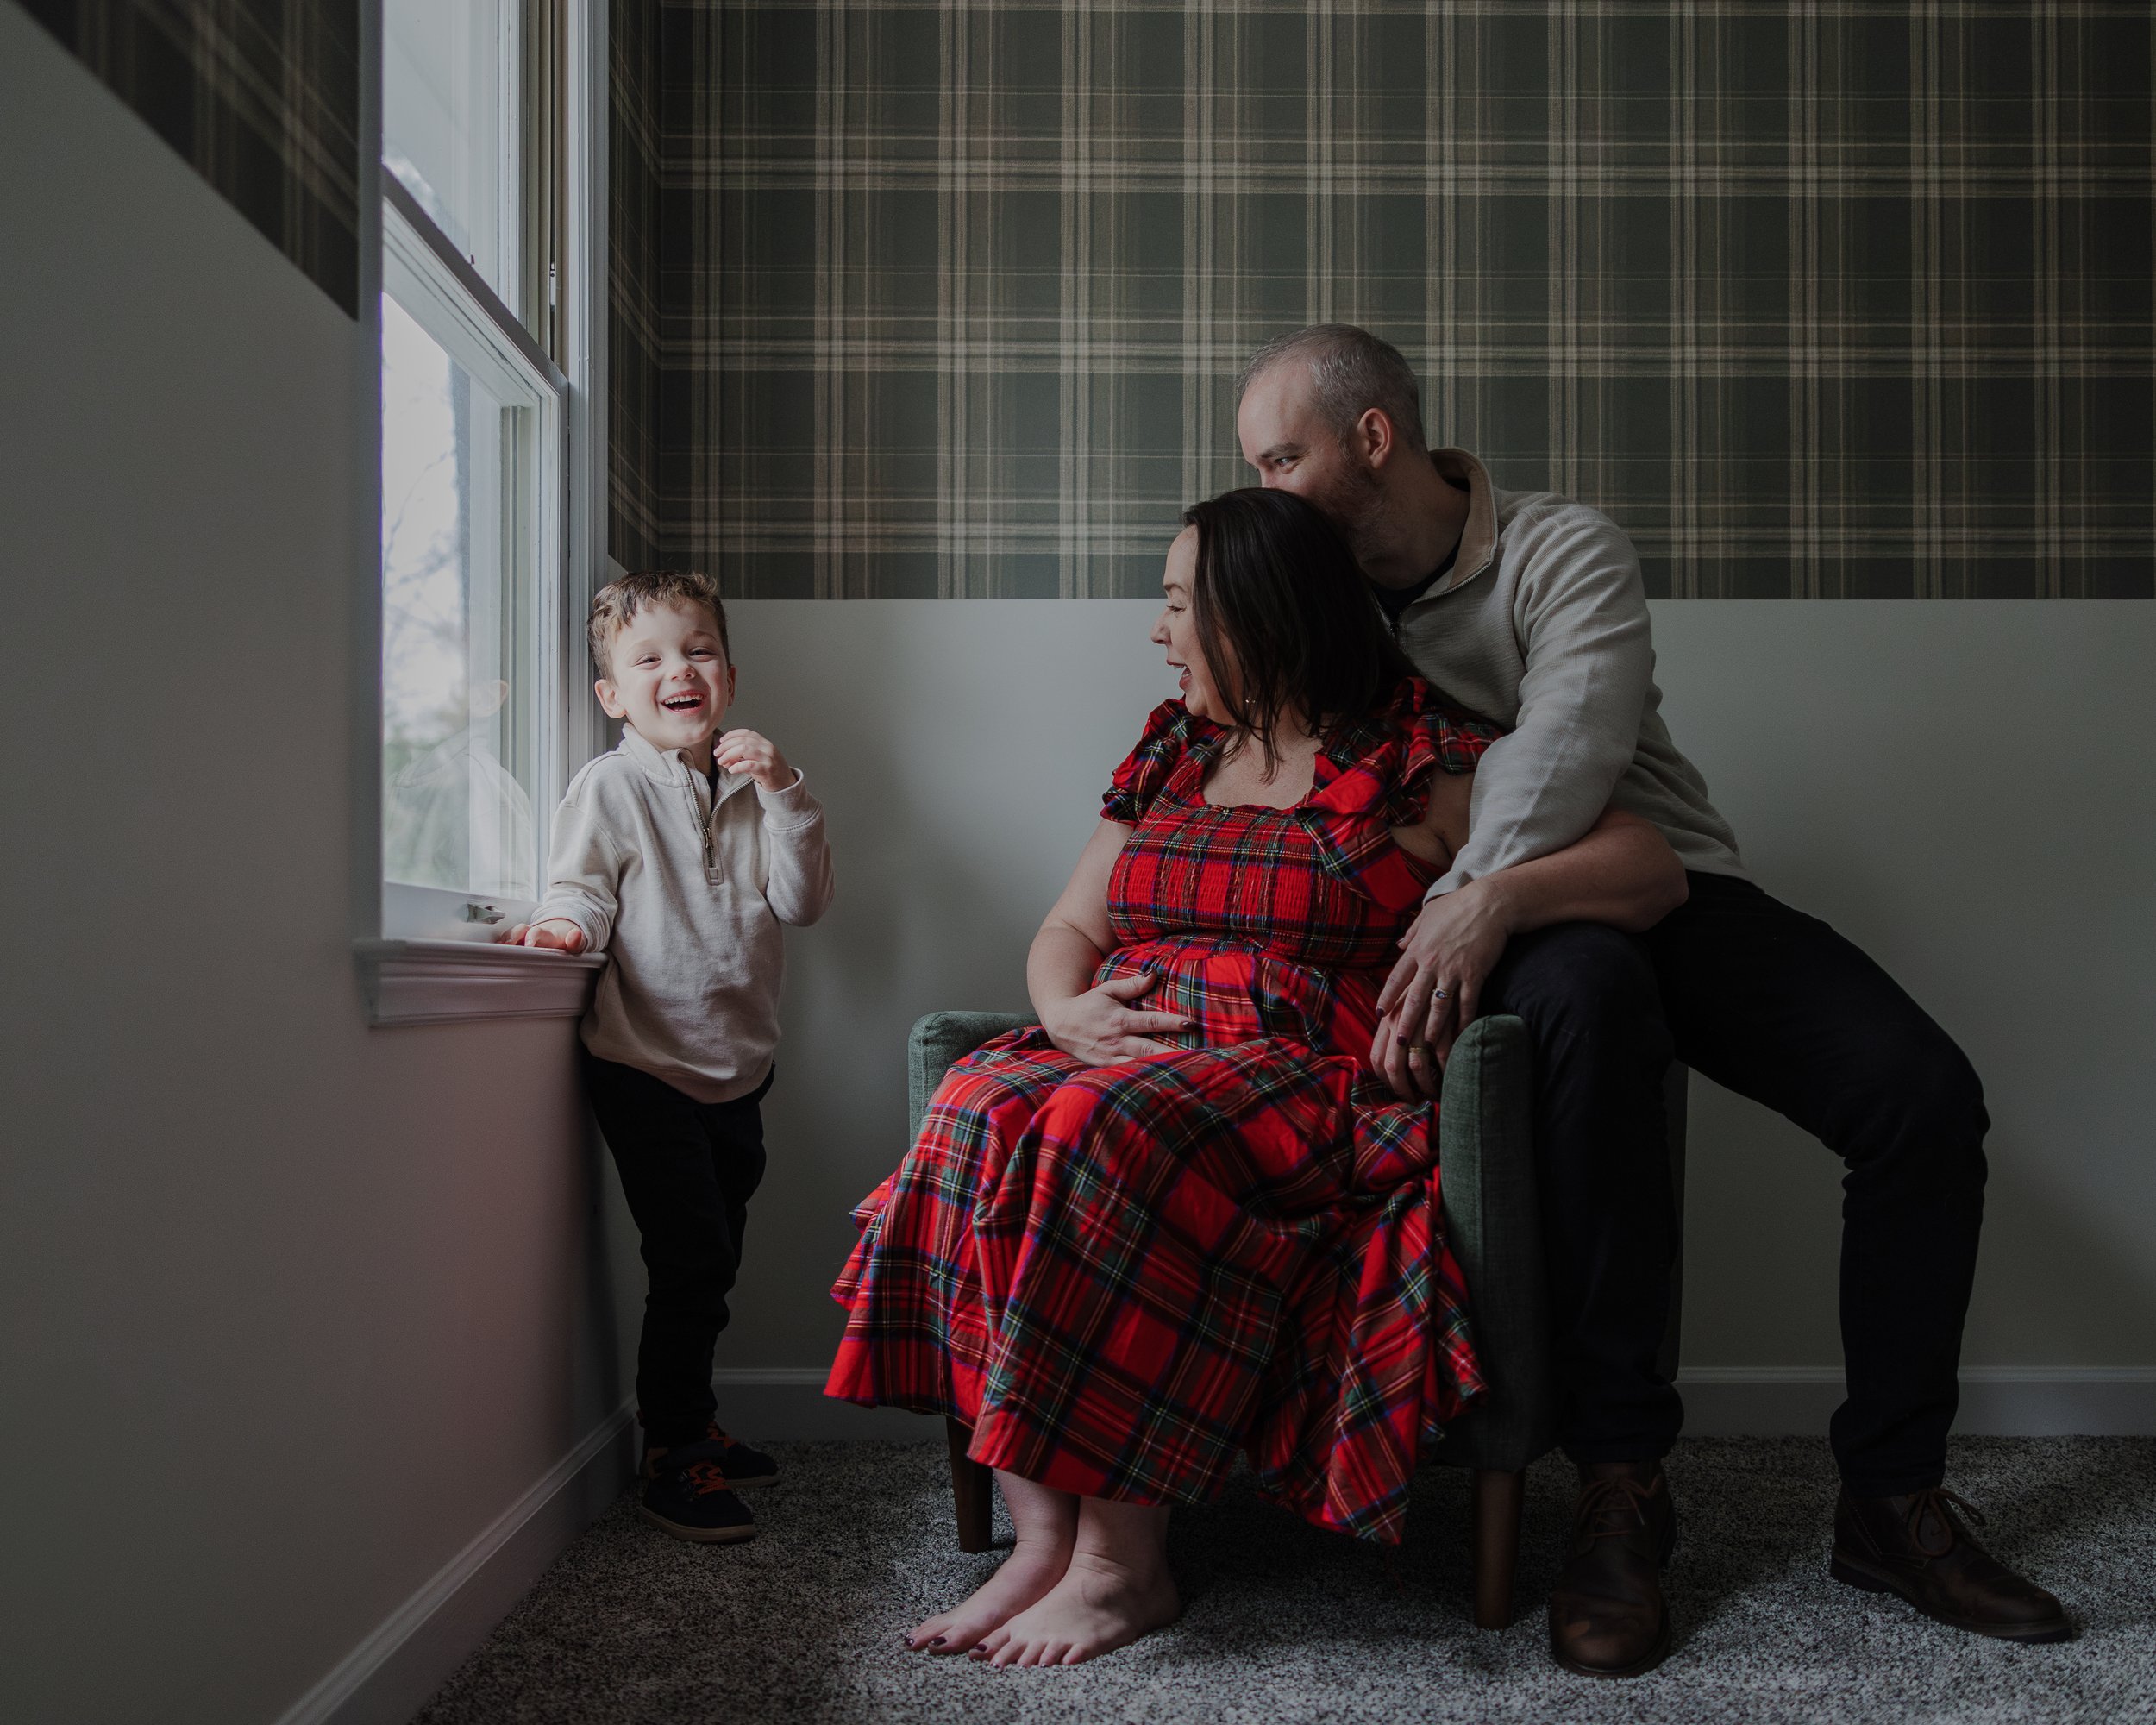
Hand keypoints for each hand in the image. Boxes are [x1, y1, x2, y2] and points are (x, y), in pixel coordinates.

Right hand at [496, 918, 587, 953]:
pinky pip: (505, 941)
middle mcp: (531, 932)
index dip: (531, 937)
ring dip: (502, 942)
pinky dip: (499, 947)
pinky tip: (494, 956)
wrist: (561, 931)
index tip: (528, 945)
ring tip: (495, 953)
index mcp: (546, 934)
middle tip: (505, 948)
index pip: (536, 932)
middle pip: (518, 930)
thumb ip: (576, 941)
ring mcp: (522, 936)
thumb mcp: (575, 943)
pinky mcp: (516, 941)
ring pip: (509, 935)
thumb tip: (576, 934)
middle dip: (510, 938)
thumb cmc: (565, 941)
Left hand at [713, 728, 793, 792]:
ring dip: (729, 754)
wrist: (785, 785)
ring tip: (722, 761)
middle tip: (717, 753)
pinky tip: (731, 769)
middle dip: (726, 746)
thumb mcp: (755, 761)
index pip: (746, 733)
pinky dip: (737, 766)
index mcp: (764, 743)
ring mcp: (768, 758)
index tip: (721, 741)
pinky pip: (749, 765)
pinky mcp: (767, 770)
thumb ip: (740, 758)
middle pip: (742, 740)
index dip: (731, 735)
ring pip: (744, 749)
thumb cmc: (769, 772)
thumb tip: (723, 757)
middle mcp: (767, 748)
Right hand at [1040, 971, 1192, 1067]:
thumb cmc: (1087, 1005)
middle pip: (1150, 1047)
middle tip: (1197, 1055)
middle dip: (1173, 1051)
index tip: (1191, 1024)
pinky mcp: (1105, 1067)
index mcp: (1120, 1019)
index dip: (1172, 1022)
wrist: (1059, 1024)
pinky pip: (1127, 1074)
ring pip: (1140, 1064)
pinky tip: (1160, 1081)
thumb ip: (1132, 985)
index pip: (1151, 1021)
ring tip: (1183, 1071)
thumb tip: (1155, 974)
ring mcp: (1111, 1056)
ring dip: (1160, 1067)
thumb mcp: (1107, 990)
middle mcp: (1117, 1040)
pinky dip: (1143, 1077)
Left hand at [1371, 881, 1513, 1098]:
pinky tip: (1459, 1035)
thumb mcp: (1428, 915)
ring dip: (1431, 1029)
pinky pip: (1467, 1003)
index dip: (1386, 997)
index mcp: (1418, 949)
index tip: (1379, 1014)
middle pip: (1414, 998)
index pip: (1396, 978)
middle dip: (1405, 1022)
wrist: (1490, 903)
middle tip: (1399, 1043)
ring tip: (1424, 1047)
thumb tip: (1399, 944)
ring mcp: (1453, 970)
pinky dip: (1463, 1021)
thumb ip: (1412, 932)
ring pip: (1438, 1006)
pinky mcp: (1474, 974)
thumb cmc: (1458, 905)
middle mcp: (1431, 962)